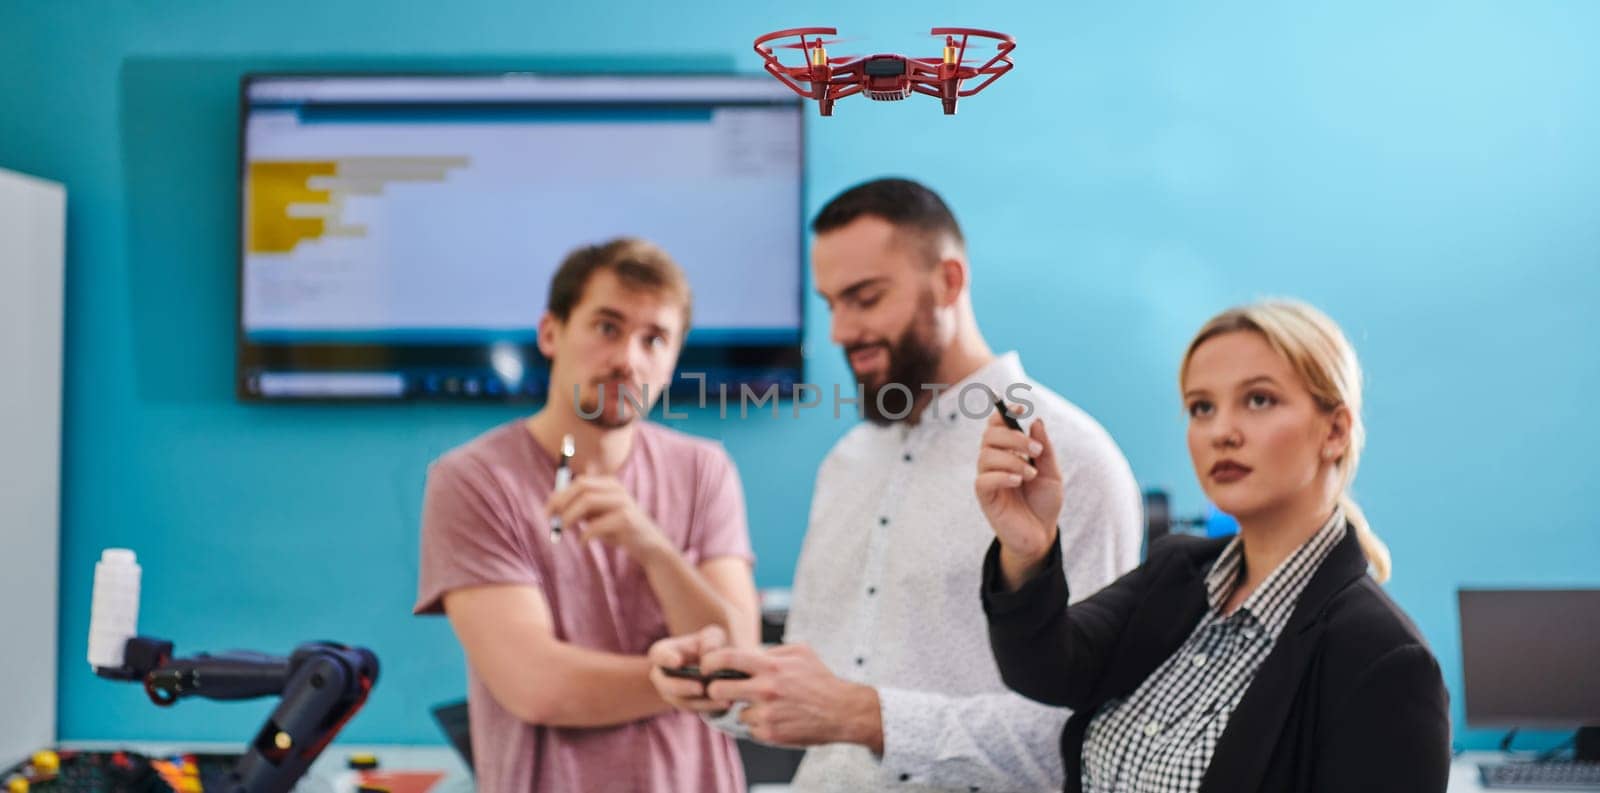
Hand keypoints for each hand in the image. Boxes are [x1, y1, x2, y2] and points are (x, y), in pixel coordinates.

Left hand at [547, 465, 670, 559]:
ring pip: (586, 501)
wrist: (649, 546)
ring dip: (569, 517)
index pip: (579, 482)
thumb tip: (554, 506)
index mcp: (610, 484)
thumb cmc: (619, 531)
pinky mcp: (626, 519)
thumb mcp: (599, 516)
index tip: (547, 510)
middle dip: (562, 502)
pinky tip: (583, 544)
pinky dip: (584, 535)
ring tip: (563, 530)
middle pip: (582, 487)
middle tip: (551, 519)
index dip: (560, 494)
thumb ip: (582, 508)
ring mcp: (623, 502)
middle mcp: (617, 489)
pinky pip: (596, 525)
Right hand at [647, 625, 733, 713]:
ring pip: (680, 701)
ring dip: (699, 702)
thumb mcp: (713, 635)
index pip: (658, 655)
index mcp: (663, 653)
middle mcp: (662, 675)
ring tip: (719, 699)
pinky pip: (694, 709)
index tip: (678, 661)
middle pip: (665, 684)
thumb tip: (707, 653)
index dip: (666, 659)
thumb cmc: (711, 644)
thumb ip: (710, 640)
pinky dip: (709, 707)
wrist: (717, 663)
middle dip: (682, 687)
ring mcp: (671, 692)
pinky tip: (725, 703)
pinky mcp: (685, 704)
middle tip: (700, 688)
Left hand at [700, 644, 881, 751]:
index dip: (708, 662)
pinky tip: (776, 718)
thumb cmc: (820, 679)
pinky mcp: (770, 734)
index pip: (726, 659)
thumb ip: (770, 651)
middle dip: (714, 690)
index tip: (706, 666)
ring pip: (736, 712)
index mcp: (770, 667)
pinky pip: (750, 728)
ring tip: (767, 705)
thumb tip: (746, 652)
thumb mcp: (800, 652)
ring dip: (745, 709)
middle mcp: (765, 690)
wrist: (842, 711)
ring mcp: (766, 715)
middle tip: (721, 690)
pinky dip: (758, 724)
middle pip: (718, 691)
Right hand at [975, 408, 1062, 581]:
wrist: (1041, 534)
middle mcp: (995, 461)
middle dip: (1014, 438)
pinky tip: (1018, 481)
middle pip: (990, 435)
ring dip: (1012, 459)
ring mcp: (988, 478)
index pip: (997, 425)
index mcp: (1009, 451)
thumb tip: (1036, 421)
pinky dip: (1002, 475)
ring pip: (986, 455)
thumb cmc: (1044, 503)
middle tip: (1036, 451)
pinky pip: (984, 479)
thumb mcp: (1052, 473)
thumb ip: (1044, 448)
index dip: (1004, 412)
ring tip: (1031, 474)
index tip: (1021, 407)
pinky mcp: (985, 497)